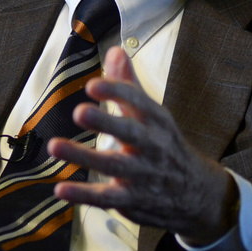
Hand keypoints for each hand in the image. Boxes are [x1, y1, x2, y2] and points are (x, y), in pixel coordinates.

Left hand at [49, 46, 237, 245]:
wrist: (197, 194)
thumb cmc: (165, 144)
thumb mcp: (153, 114)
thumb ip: (128, 84)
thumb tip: (114, 50)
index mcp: (156, 120)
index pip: (138, 102)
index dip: (116, 91)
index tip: (93, 84)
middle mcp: (151, 146)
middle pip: (130, 133)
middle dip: (106, 122)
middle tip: (80, 112)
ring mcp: (142, 175)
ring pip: (113, 166)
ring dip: (83, 157)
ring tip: (54, 146)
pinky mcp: (130, 200)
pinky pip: (105, 198)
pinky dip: (83, 195)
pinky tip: (60, 188)